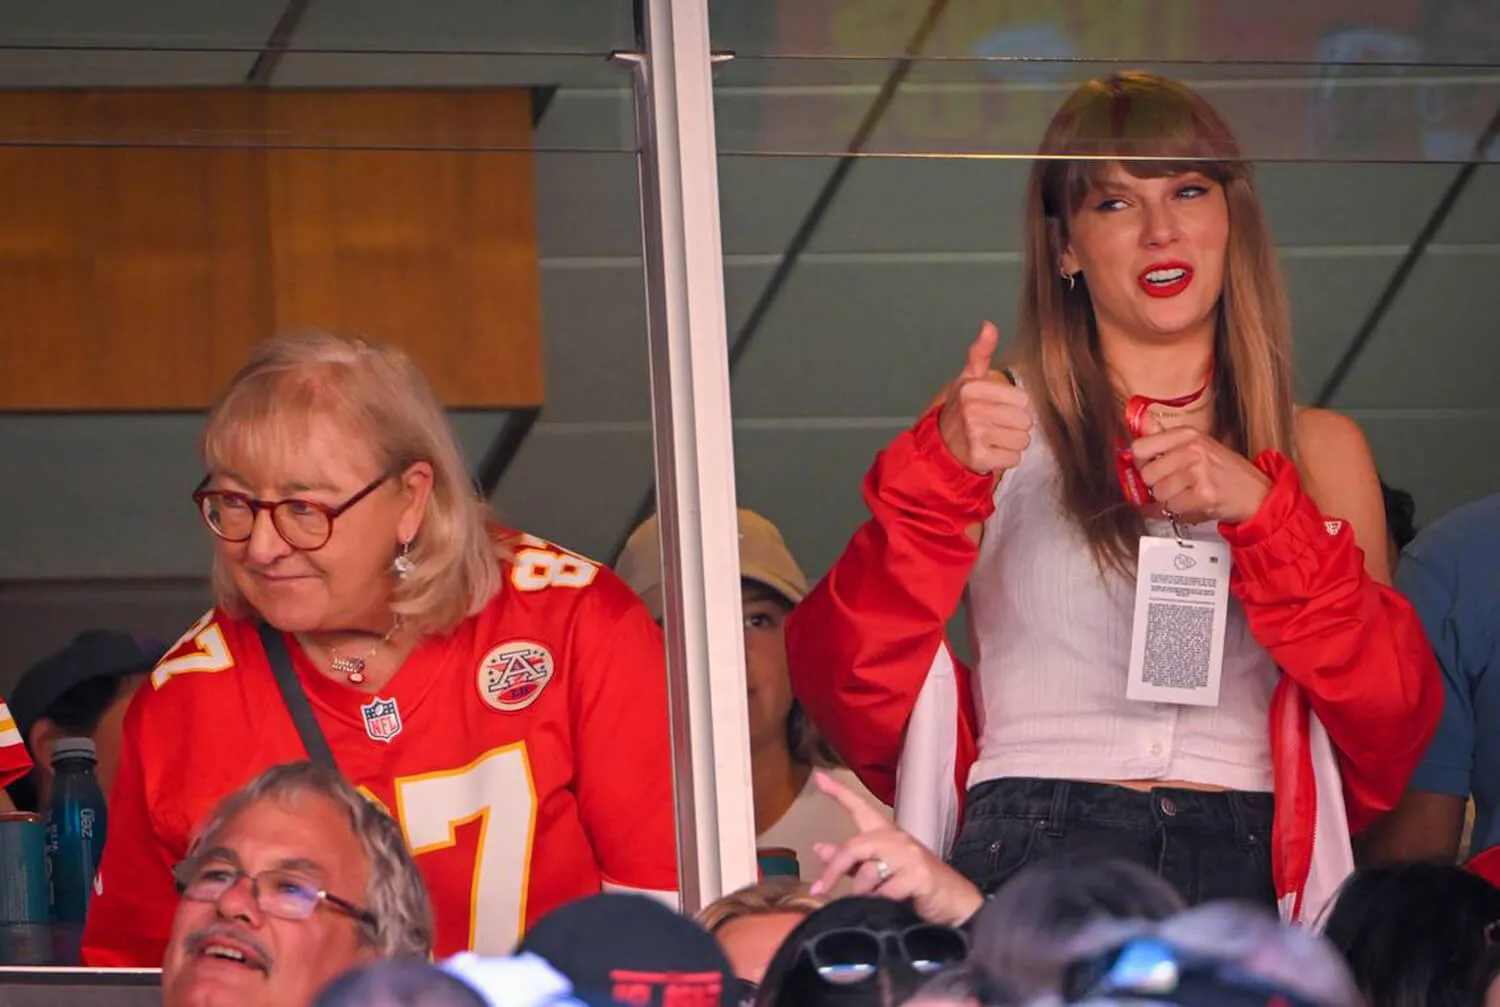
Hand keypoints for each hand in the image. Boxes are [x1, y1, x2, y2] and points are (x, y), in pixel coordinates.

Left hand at [807, 771, 982, 926]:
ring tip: (862, 905)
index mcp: (886, 835)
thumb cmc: (919, 888)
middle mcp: (897, 839)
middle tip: (820, 888)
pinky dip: (879, 902)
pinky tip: (884, 908)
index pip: (859, 808)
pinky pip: (886, 890)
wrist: (956, 905)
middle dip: (835, 868)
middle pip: (855, 845)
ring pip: (869, 870)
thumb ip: (852, 861)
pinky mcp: (920, 874)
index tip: (819, 778)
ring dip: (860, 893)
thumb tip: (821, 849)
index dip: (838, 793)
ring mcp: (910, 855)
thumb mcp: (881, 872)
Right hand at [936, 322, 1031, 475]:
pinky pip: (1013, 459)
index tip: (995, 409)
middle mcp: (973, 410)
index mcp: (973, 388)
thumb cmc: (960, 411)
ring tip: (991, 439)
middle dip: (1013, 426)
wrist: (939, 446)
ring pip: (1022, 441)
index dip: (1013, 406)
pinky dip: (1005, 459)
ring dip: (1010, 443)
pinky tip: (989, 452)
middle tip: (993, 426)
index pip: (1023, 400)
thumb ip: (981, 353)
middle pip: (1025, 421)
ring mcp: (975, 434)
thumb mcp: (968, 379)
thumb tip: (988, 325)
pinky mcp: (979, 457)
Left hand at [1129, 418, 1271, 524]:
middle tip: (1175, 485)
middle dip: (1157, 485)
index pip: (1140, 447)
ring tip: (1188, 493)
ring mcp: (1198, 472)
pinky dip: (1180, 511)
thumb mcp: (1198, 445)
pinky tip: (1194, 503)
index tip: (1149, 467)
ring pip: (1158, 493)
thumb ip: (1167, 438)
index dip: (1141, 463)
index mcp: (1187, 434)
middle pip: (1147, 474)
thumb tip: (1142, 424)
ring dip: (1169, 499)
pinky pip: (1172, 507)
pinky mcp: (1203, 495)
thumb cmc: (1226, 471)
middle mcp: (1192, 449)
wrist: (1257, 493)